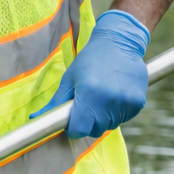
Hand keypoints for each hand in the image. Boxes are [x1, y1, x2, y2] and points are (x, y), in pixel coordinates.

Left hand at [32, 10, 150, 138]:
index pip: (79, 130)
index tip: (72, 120)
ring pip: (109, 126)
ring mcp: (126, 103)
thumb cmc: (90, 60)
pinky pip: (123, 119)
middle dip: (88, 123)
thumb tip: (35, 119)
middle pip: (95, 130)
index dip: (73, 128)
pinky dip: (116, 113)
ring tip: (101, 97)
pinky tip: (114, 95)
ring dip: (103, 118)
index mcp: (89, 94)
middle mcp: (109, 100)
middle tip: (87, 105)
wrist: (121, 43)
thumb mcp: (69, 79)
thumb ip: (55, 102)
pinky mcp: (138, 103)